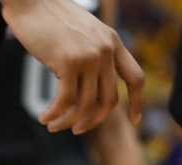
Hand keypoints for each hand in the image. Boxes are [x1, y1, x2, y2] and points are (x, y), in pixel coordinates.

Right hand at [1, 0, 143, 134]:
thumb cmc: (49, 17)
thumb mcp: (82, 34)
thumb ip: (92, 56)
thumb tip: (87, 92)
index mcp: (112, 41)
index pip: (135, 77)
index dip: (136, 102)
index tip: (133, 121)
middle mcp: (105, 49)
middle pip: (109, 100)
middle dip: (93, 121)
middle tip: (77, 130)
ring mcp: (89, 56)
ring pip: (87, 104)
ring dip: (69, 121)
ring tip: (54, 126)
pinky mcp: (69, 62)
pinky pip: (66, 100)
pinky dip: (55, 114)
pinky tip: (45, 118)